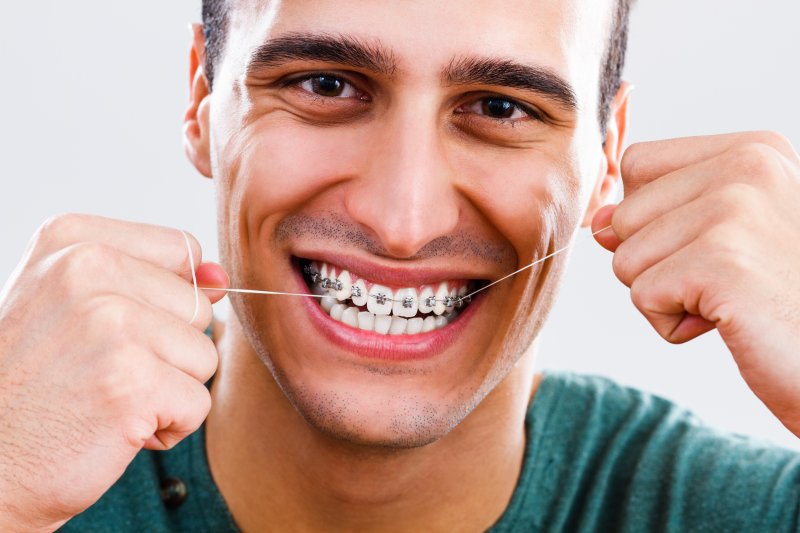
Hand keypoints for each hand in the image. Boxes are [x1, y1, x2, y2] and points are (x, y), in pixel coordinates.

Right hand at [0, 214, 228, 531]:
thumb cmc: (35, 386)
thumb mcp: (75, 305)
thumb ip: (154, 280)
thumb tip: (220, 278)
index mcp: (72, 239)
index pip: (183, 248)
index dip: (167, 300)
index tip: (112, 328)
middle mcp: (88, 268)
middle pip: (199, 306)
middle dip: (168, 352)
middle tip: (101, 372)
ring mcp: (110, 323)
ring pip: (204, 355)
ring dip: (169, 390)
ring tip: (107, 398)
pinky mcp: (132, 382)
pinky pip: (198, 403)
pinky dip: (168, 426)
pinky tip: (116, 429)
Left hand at [592, 131, 799, 435]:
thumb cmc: (783, 299)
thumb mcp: (730, 236)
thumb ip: (663, 214)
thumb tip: (599, 222)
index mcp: (752, 150)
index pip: (638, 164)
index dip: (650, 215)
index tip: (708, 245)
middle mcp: (746, 168)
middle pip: (624, 216)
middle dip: (657, 263)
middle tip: (727, 281)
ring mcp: (735, 212)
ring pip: (626, 259)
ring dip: (667, 296)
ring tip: (731, 301)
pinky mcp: (720, 264)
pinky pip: (642, 295)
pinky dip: (672, 324)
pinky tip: (729, 323)